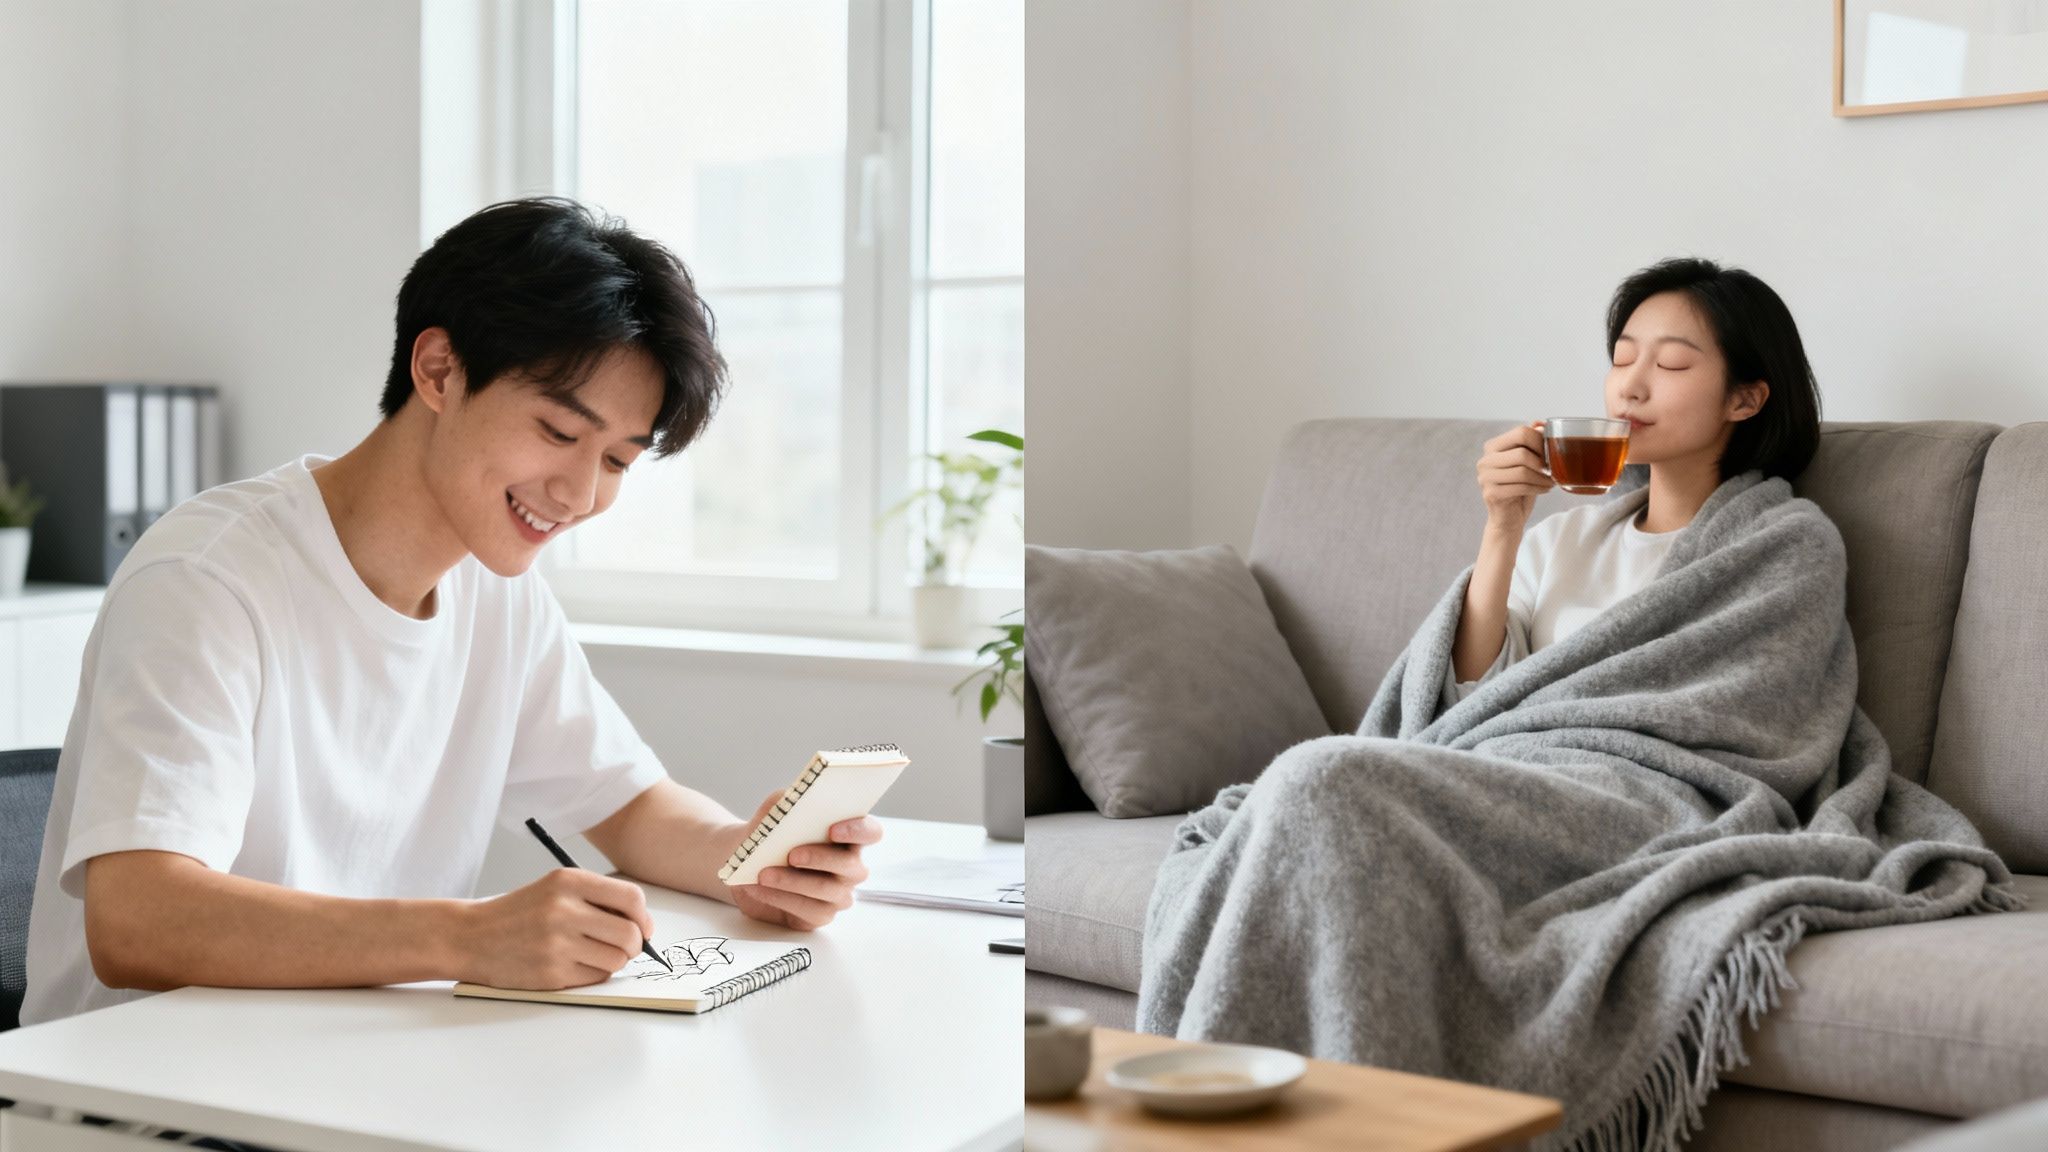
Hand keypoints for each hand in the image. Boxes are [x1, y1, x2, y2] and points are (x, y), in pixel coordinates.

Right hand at [457, 868, 653, 989]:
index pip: (631, 898)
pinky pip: (594, 978)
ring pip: (616, 960)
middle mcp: (563, 909)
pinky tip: (573, 965)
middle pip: (629, 934)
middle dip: (634, 945)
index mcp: (568, 881)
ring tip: (593, 955)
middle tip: (623, 947)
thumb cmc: (519, 913)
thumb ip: (597, 898)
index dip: (643, 917)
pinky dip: (592, 975)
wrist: (470, 936)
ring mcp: (556, 943)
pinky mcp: (550, 973)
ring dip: (613, 962)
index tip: (642, 927)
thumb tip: (642, 924)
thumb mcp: (555, 888)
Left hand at [727, 790, 882, 930]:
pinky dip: (779, 898)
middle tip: (791, 855)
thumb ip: (786, 802)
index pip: (871, 833)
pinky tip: (759, 888)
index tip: (832, 829)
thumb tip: (793, 799)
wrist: (745, 863)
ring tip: (763, 874)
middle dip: (820, 858)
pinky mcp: (819, 915)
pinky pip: (807, 910)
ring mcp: (838, 894)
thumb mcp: (773, 812)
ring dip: (792, 881)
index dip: (858, 831)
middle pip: (851, 865)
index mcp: (848, 836)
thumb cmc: (769, 834)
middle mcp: (850, 867)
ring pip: (826, 890)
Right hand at [1477, 420, 1554, 531]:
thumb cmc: (1521, 486)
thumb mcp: (1528, 462)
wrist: (1508, 518)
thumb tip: (1540, 423)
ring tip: (1551, 481)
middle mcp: (1485, 460)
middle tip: (1552, 470)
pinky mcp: (1491, 493)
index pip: (1520, 433)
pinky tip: (1544, 489)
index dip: (1540, 441)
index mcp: (1492, 446)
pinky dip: (1538, 488)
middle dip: (1543, 462)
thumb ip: (1531, 442)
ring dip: (1543, 478)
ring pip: (1523, 471)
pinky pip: (1521, 487)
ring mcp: (1485, 477)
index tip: (1550, 453)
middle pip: (1522, 453)